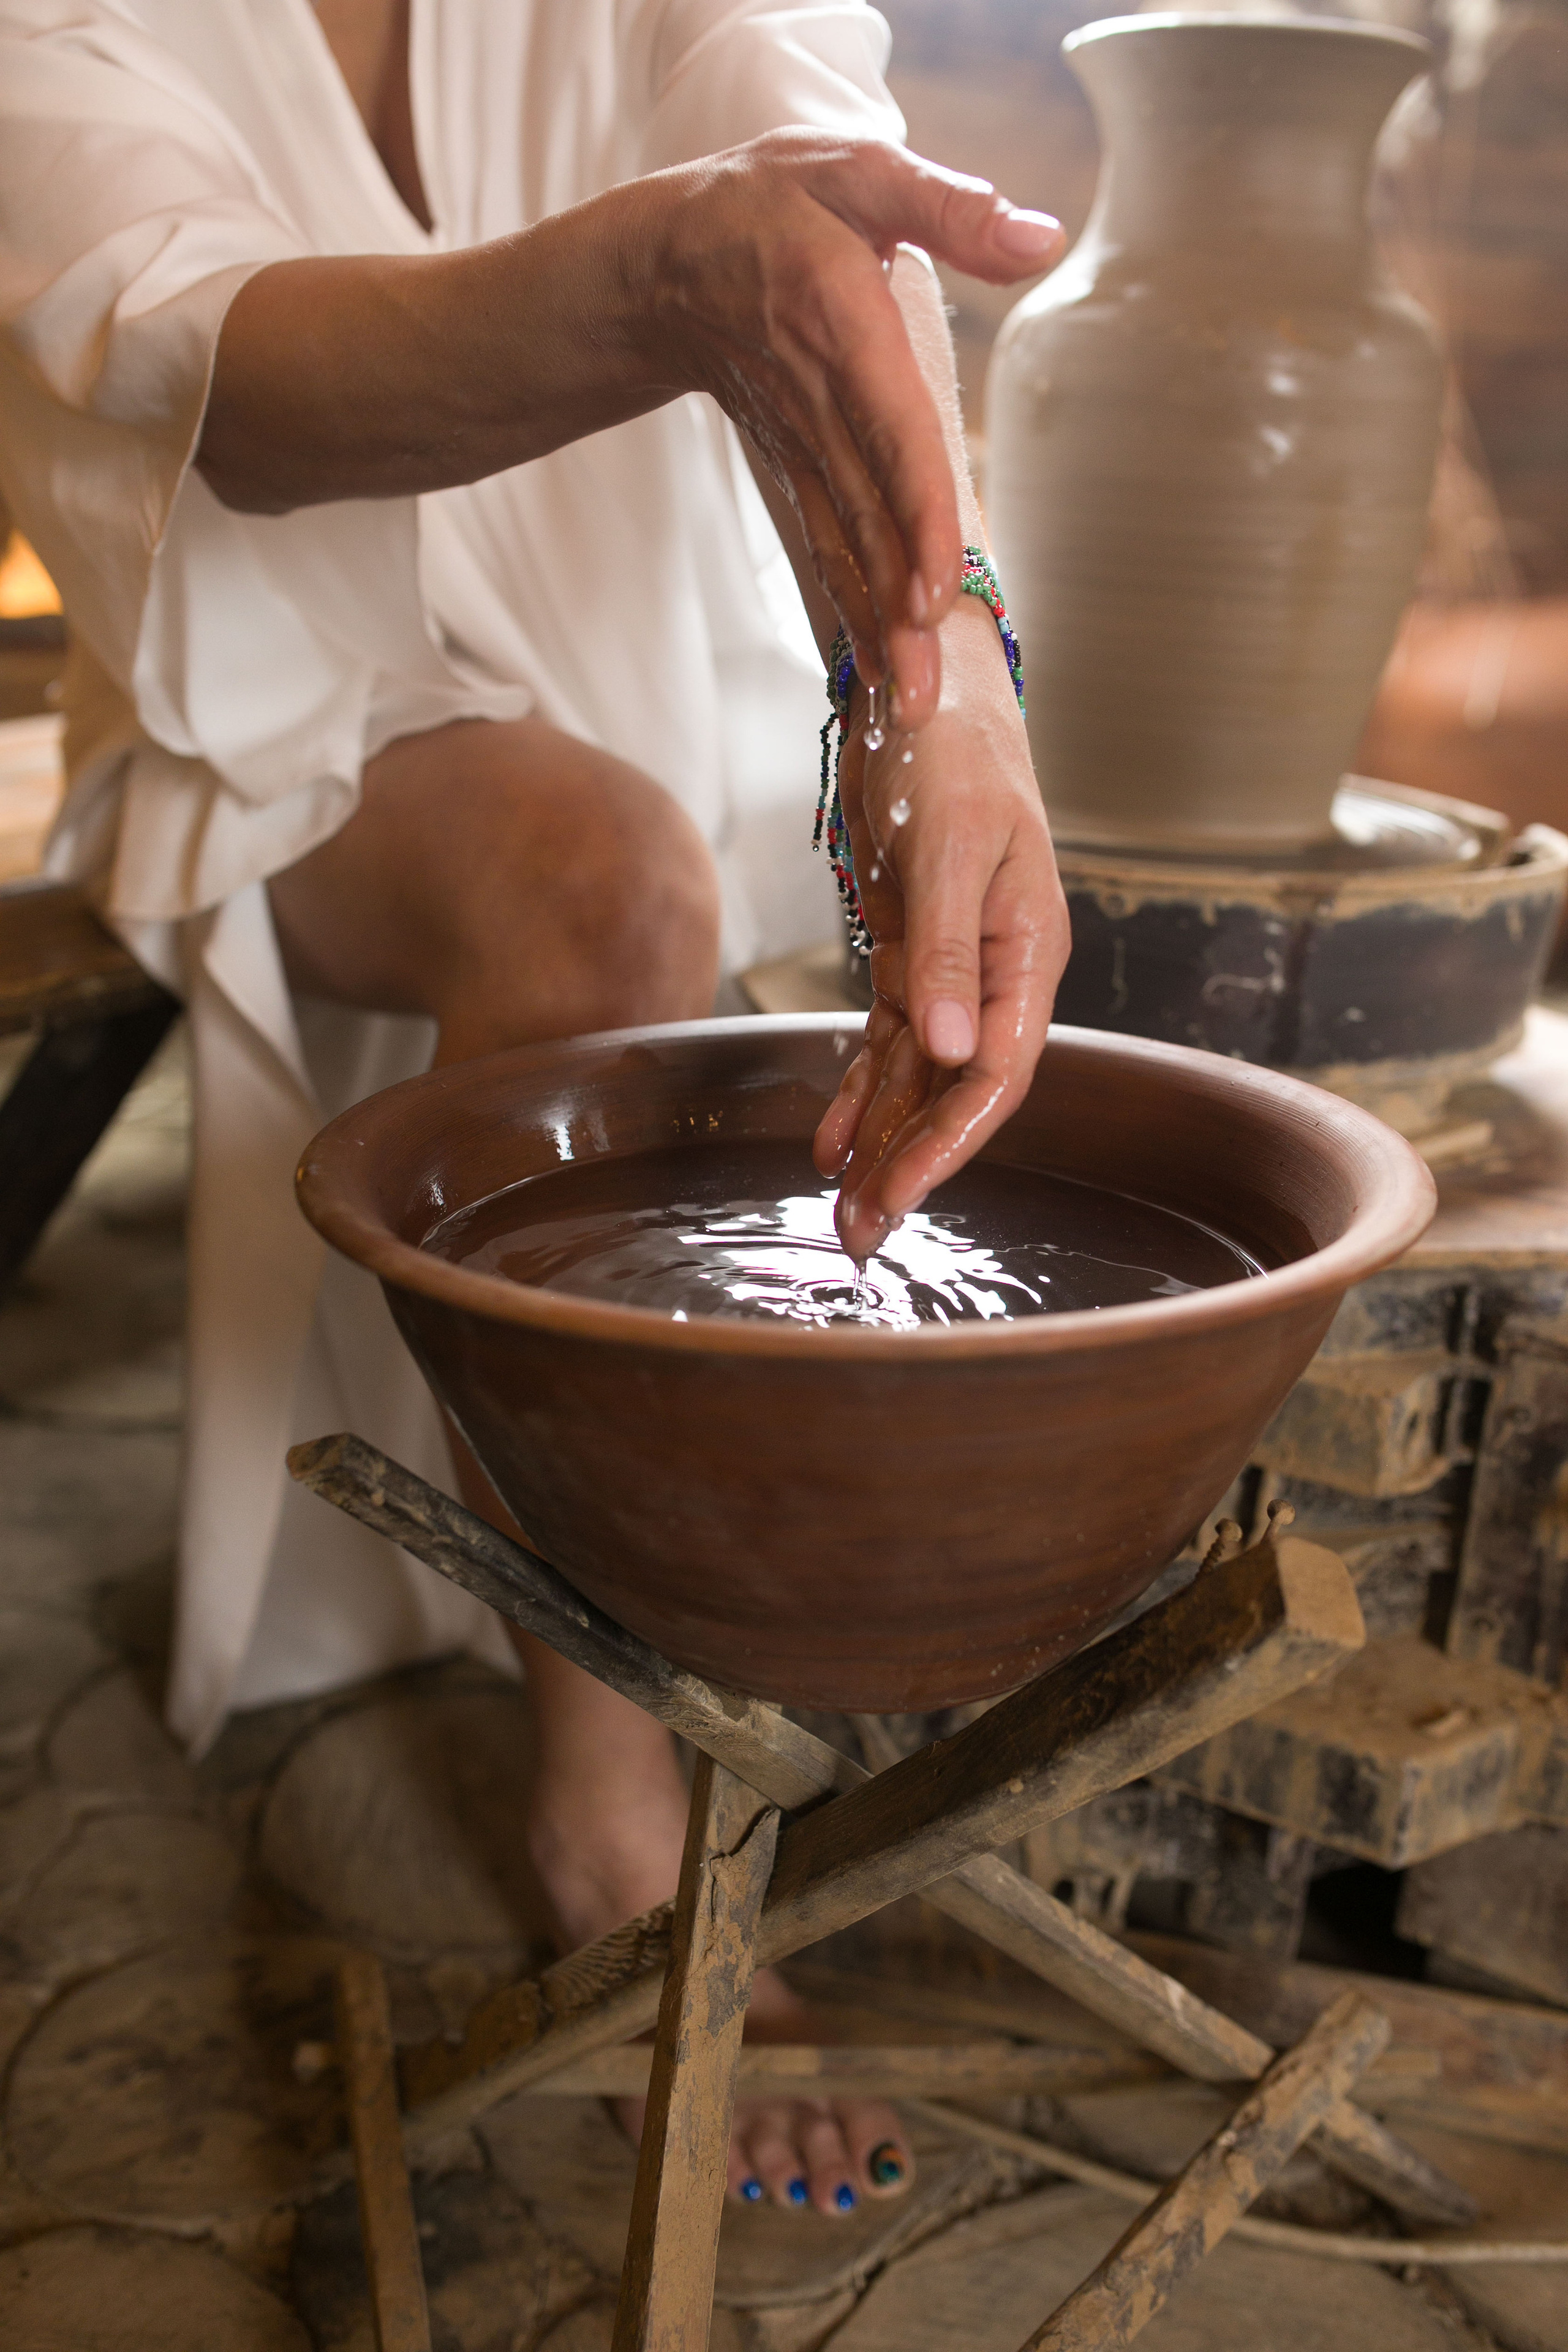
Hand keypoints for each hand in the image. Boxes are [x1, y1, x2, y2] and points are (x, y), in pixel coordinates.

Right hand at [636, 129, 1061, 725]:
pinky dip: (854, 617)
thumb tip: (1040, 235)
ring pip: (847, 550)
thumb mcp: (856, 173)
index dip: (914, 515)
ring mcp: (806, 453)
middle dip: (895, 615)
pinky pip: (831, 551)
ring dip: (876, 635)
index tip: (934, 591)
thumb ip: (948, 205)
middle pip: (867, 522)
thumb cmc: (771, 204)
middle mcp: (822, 408)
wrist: (666, 262)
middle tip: (923, 703)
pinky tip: (881, 679)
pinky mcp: (800, 477)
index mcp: (843, 331)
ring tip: (908, 714)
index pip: (890, 435)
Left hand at [811, 599, 1070, 1261]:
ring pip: (919, 1079)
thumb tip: (954, 1052)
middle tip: (861, 1234)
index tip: (903, 1194)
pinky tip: (830, 1143)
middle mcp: (994, 976)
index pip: (996, 1074)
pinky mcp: (908, 957)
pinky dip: (859, 1091)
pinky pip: (887, 1044)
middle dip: (911, 1164)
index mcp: (1028, 955)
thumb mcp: (951, 849)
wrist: (921, 691)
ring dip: (882, 1144)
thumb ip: (950, 952)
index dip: (952, 1141)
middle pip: (956, 1092)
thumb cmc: (952, 755)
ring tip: (842, 1212)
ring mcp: (951, 971)